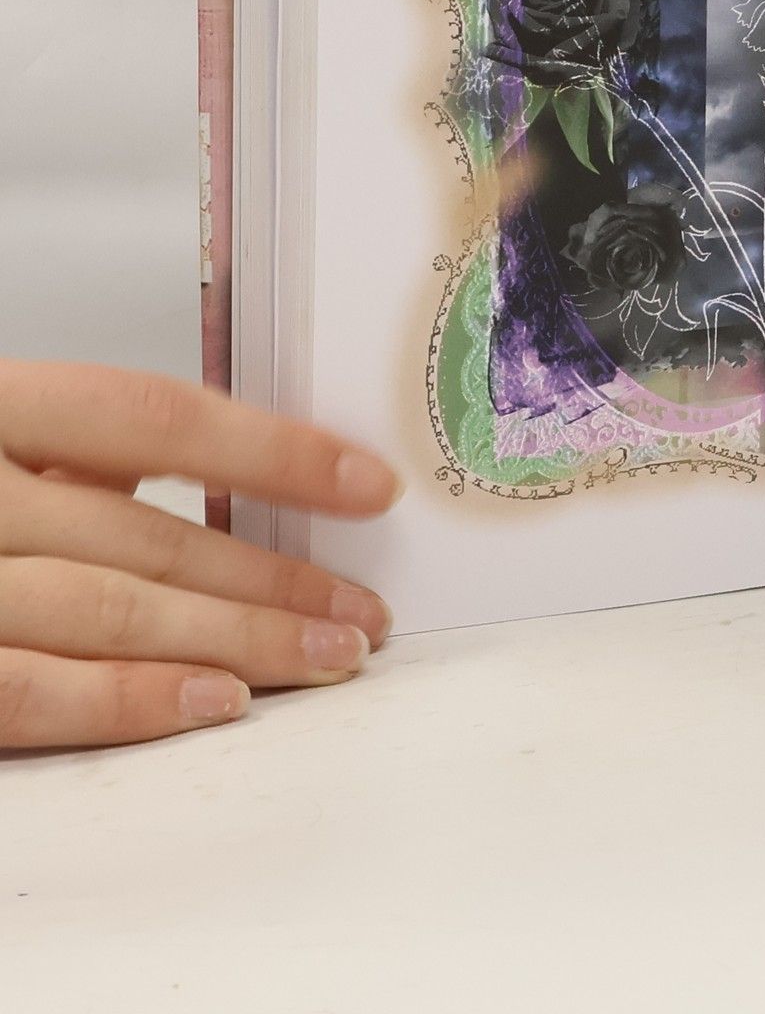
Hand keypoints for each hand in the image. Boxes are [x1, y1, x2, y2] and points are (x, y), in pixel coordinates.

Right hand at [0, 358, 399, 749]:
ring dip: (238, 638)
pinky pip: (32, 689)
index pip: (154, 420)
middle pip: (150, 535)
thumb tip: (235, 475)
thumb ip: (86, 453)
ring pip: (112, 613)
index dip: (273, 453)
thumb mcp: (1, 435)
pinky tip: (216, 700)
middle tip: (364, 609)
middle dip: (275, 578)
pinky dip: (129, 698)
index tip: (370, 486)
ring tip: (328, 656)